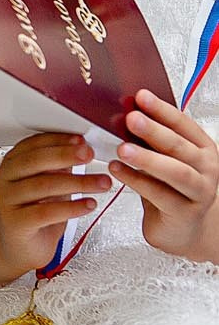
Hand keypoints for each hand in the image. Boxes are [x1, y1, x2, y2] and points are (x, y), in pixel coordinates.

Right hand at [0, 133, 108, 274]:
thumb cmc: (37, 211)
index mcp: (13, 164)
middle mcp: (6, 180)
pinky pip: (46, 213)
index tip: (82, 139)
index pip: (32, 145)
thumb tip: (86, 147)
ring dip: (78, 182)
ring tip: (103, 182)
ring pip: (42, 186)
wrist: (21, 246)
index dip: (57, 140)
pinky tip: (90, 205)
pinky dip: (72, 208)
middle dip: (65, 155)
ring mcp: (8, 201)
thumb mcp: (49, 184)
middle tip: (90, 154)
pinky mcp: (16, 223)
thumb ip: (60, 166)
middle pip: (34, 162)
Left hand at [111, 92, 218, 263]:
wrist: (184, 228)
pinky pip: (159, 194)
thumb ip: (153, 140)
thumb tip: (126, 111)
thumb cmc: (172, 188)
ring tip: (122, 148)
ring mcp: (199, 191)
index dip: (162, 110)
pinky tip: (117, 170)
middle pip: (180, 146)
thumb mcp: (166, 159)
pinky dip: (137, 181)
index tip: (141, 96)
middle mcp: (206, 168)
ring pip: (175, 172)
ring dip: (147, 158)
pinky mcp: (184, 212)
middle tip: (131, 118)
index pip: (184, 124)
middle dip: (154, 130)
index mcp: (203, 148)